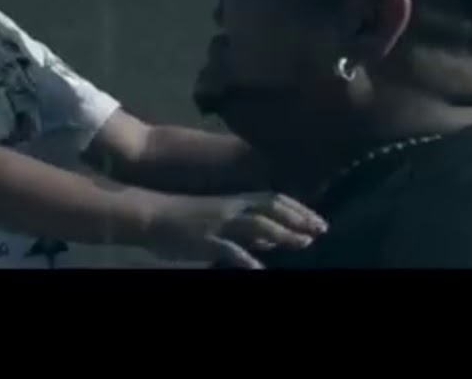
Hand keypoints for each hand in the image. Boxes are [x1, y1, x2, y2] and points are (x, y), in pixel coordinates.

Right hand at [145, 192, 327, 268]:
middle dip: (298, 219)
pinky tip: (261, 270)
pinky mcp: (206, 240)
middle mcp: (232, 208)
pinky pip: (229, 250)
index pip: (275, 201)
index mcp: (236, 201)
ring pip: (257, 225)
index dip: (299, 210)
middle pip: (272, 209)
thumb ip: (247, 228)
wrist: (150, 215)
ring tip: (303, 243)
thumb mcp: (221, 217)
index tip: (319, 221)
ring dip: (282, 234)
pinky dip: (246, 259)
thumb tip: (274, 240)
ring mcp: (220, 224)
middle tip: (321, 230)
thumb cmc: (186, 218)